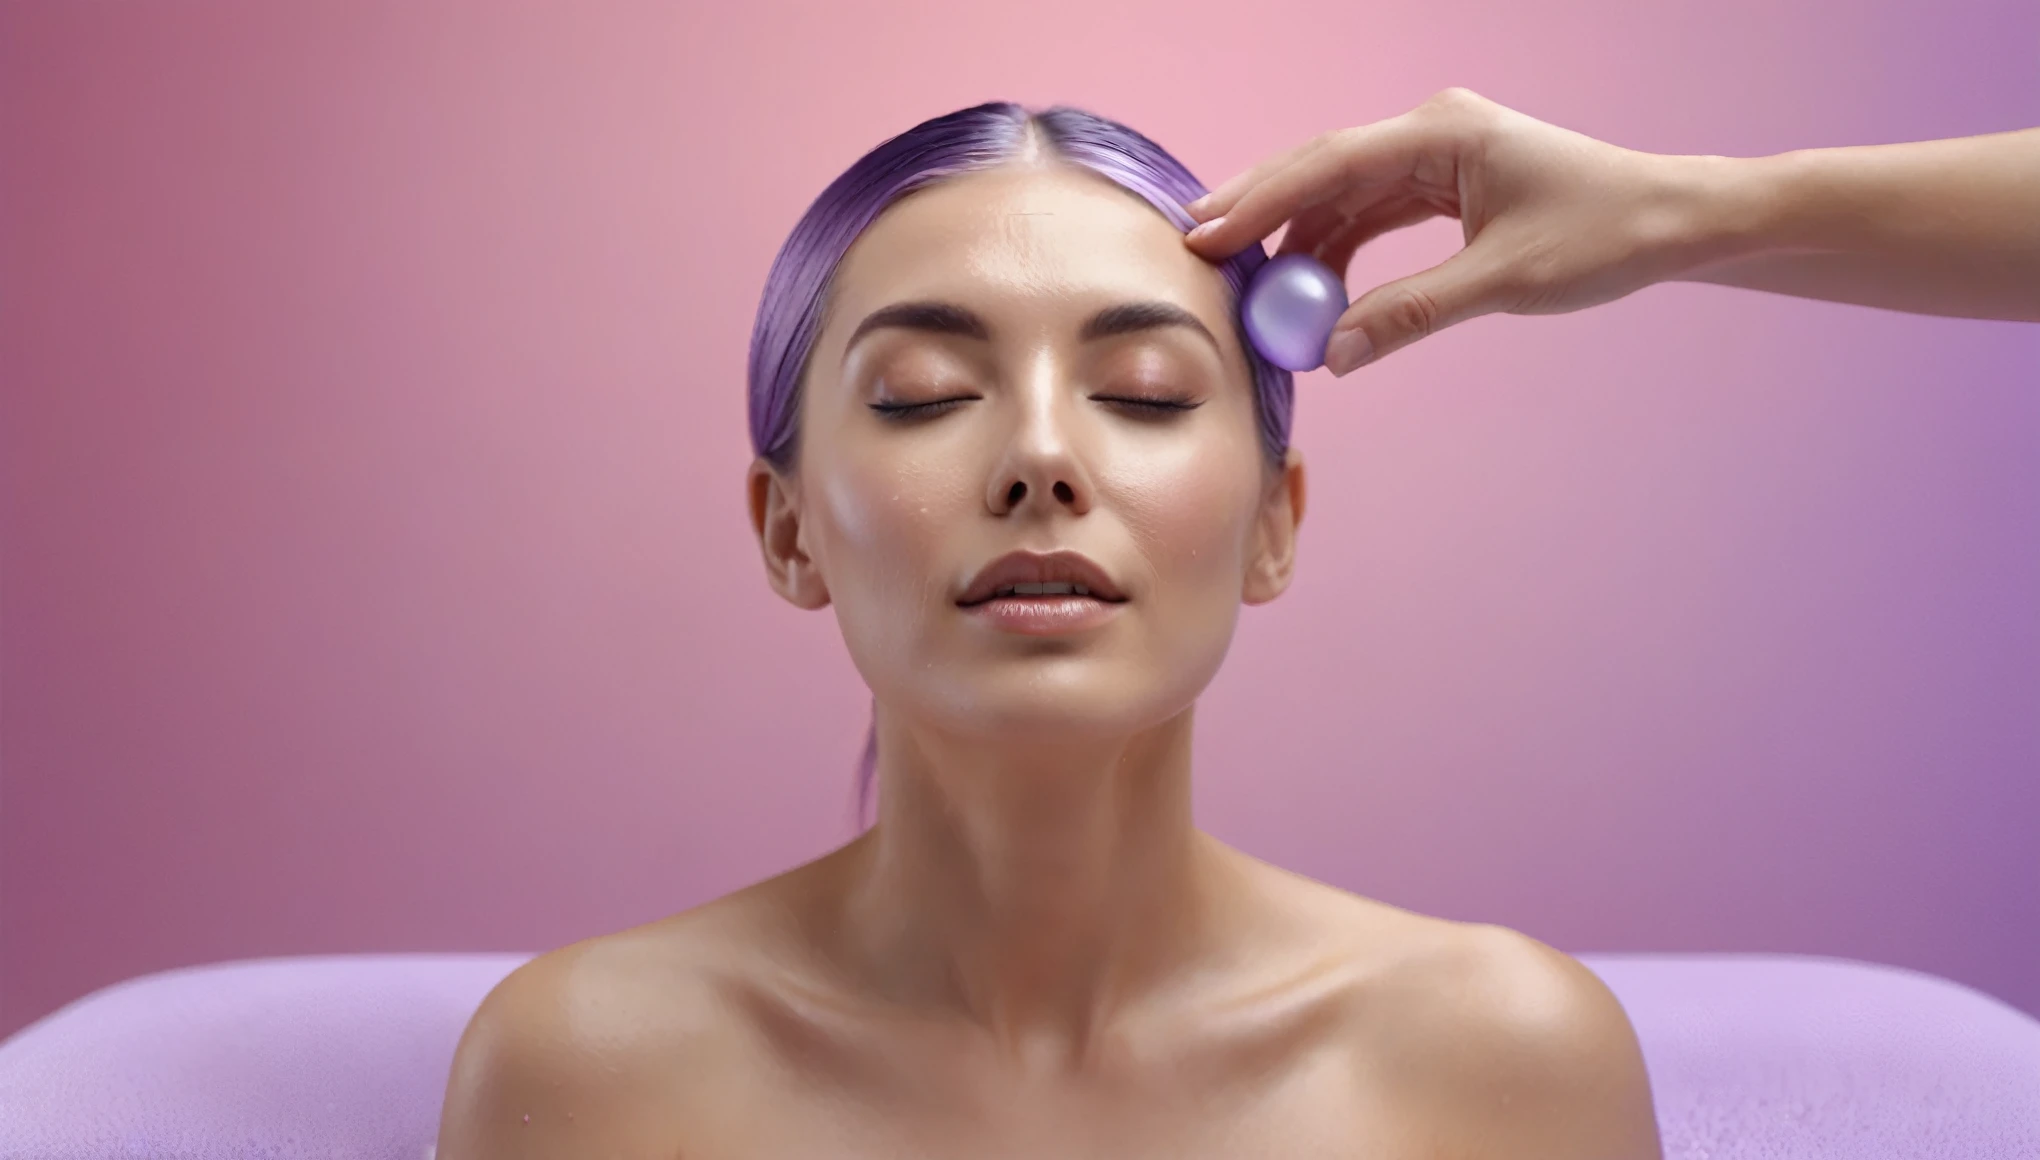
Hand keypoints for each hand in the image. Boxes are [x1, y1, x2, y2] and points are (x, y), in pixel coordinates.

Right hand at [1184, 88, 1723, 374]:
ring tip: (1247, 282)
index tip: (1209, 235)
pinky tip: (1308, 285)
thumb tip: (1335, 354)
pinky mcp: (1444, 185)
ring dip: (1297, 236)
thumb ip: (1411, 314)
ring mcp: (1436, 157)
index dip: (1263, 201)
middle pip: (1321, 167)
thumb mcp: (1502, 280)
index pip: (1329, 163)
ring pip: (1341, 192)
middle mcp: (1432, 132)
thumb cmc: (1603, 234)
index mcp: (1443, 131)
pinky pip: (1372, 213)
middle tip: (1198, 245)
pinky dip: (1337, 247)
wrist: (1671, 221)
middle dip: (1260, 208)